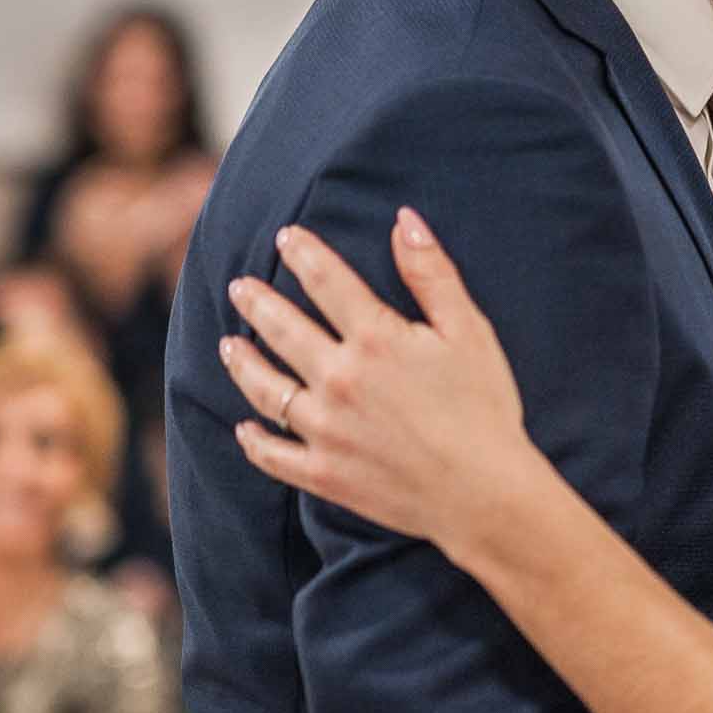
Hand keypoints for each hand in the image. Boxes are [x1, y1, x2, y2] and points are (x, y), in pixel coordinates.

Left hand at [222, 208, 540, 547]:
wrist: (483, 492)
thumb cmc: (484, 406)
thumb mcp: (469, 331)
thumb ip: (432, 274)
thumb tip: (404, 220)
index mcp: (375, 339)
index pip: (326, 281)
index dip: (303, 254)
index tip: (286, 237)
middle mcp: (338, 379)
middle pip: (283, 329)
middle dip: (257, 303)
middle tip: (239, 287)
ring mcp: (324, 430)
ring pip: (265, 388)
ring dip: (242, 363)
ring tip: (228, 344)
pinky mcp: (324, 473)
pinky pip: (273, 455)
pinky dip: (254, 441)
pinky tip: (244, 428)